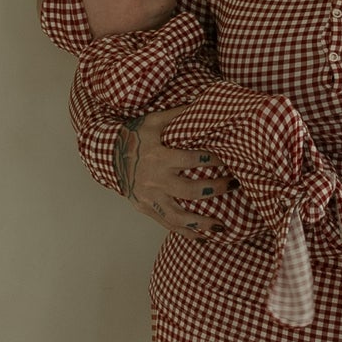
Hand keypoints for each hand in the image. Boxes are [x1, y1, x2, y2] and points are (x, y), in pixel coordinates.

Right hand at [117, 114, 235, 237]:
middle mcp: (153, 179)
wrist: (108, 154)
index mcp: (158, 156)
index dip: (213, 161)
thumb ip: (179, 115)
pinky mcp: (145, 208)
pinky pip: (167, 224)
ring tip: (222, 226)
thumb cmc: (136, 135)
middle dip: (215, 189)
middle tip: (233, 184)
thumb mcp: (154, 120)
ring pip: (178, 216)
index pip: (191, 160)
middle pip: (189, 190)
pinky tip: (204, 237)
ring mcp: (149, 197)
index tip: (230, 160)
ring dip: (202, 223)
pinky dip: (186, 232)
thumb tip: (205, 104)